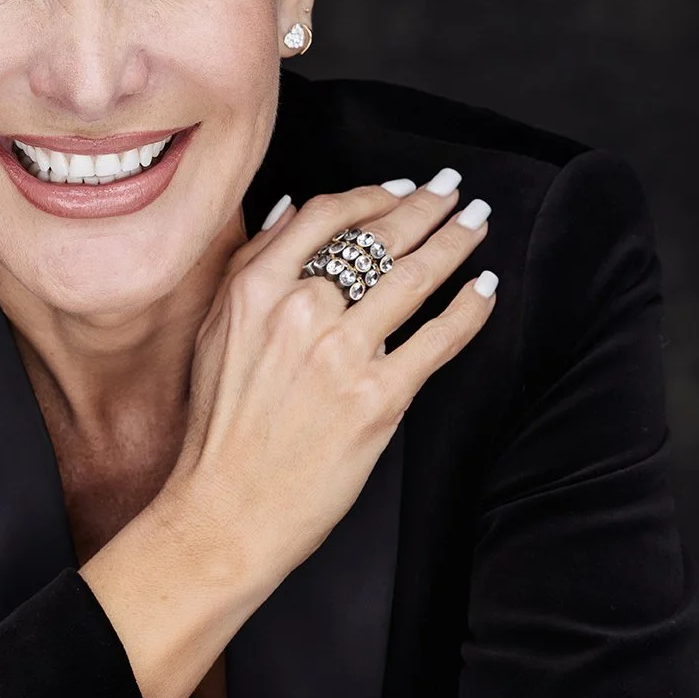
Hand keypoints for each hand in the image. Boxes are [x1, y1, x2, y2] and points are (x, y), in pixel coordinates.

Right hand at [163, 170, 494, 597]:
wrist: (225, 510)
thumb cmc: (218, 430)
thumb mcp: (215, 334)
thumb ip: (249, 268)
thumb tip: (288, 210)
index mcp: (254, 290)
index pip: (326, 215)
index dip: (372, 194)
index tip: (399, 187)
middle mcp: (300, 311)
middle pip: (379, 237)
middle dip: (426, 206)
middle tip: (453, 189)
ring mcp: (342, 354)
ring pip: (415, 277)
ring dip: (456, 242)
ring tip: (476, 224)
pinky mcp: (378, 398)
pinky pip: (438, 337)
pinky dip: (469, 307)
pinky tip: (483, 288)